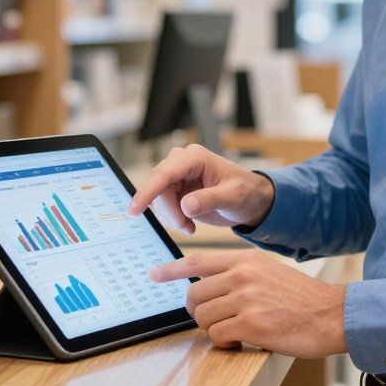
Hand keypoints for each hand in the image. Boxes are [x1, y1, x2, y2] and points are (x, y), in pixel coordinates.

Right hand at [127, 144, 274, 236]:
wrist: (251, 199)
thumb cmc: (246, 192)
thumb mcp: (233, 197)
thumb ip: (210, 200)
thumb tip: (186, 205)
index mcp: (195, 157)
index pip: (164, 173)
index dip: (147, 192)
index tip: (134, 211)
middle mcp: (182, 162)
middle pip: (158, 188)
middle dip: (169, 212)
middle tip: (187, 228)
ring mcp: (177, 175)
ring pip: (158, 199)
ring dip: (172, 217)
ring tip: (191, 227)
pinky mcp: (175, 188)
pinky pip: (162, 206)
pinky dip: (173, 219)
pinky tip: (190, 225)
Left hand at [150, 249, 347, 358]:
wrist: (332, 315)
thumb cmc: (301, 298)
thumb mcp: (269, 272)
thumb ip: (240, 274)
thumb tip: (207, 284)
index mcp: (246, 260)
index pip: (198, 261)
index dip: (171, 268)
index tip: (153, 274)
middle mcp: (243, 275)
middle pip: (194, 294)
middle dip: (197, 312)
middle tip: (214, 321)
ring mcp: (246, 298)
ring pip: (202, 317)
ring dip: (213, 330)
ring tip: (234, 332)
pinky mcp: (251, 324)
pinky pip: (217, 336)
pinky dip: (225, 343)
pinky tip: (242, 341)